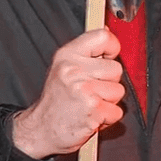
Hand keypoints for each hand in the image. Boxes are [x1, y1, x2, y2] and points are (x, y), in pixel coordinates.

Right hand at [11, 29, 125, 158]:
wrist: (41, 130)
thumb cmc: (56, 101)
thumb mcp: (64, 68)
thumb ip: (86, 52)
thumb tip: (107, 31)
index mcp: (67, 55)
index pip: (102, 37)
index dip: (112, 47)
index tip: (107, 57)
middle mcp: (73, 70)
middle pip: (116, 68)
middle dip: (108, 83)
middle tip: (90, 91)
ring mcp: (84, 89)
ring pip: (119, 91)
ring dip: (108, 102)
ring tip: (89, 104)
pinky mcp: (93, 109)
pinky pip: (117, 111)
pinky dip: (107, 118)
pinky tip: (91, 116)